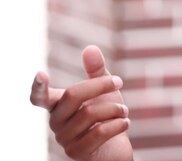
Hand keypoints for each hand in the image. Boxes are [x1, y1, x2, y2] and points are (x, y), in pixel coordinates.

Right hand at [30, 45, 133, 160]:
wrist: (115, 148)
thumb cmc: (106, 116)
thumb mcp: (104, 91)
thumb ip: (96, 71)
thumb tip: (90, 48)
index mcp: (58, 105)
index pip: (40, 97)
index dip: (38, 87)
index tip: (40, 74)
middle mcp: (56, 122)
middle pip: (72, 95)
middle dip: (100, 85)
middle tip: (120, 81)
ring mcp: (64, 138)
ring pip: (90, 113)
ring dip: (115, 108)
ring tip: (124, 110)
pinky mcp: (77, 152)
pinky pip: (99, 132)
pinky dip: (117, 124)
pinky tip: (124, 123)